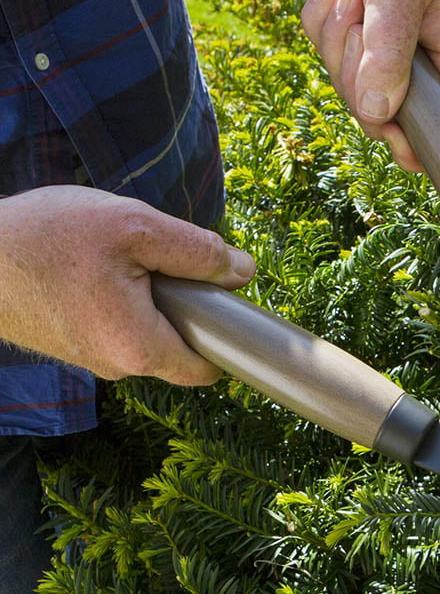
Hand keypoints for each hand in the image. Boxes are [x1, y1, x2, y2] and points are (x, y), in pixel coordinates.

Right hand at [0, 187, 255, 385]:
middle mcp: (116, 366)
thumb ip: (197, 252)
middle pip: (178, 346)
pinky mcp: (69, 343)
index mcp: (140, 348)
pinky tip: (94, 267)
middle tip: (159, 260)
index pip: (206, 368)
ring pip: (145, 332)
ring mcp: (89, 358)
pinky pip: (114, 325)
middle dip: (183, 306)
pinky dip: (118, 298)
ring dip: (148, 298)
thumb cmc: (43, 237)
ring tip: (118, 258)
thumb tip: (242, 271)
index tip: (222, 300)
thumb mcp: (133, 225)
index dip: (224, 337)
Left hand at [301, 0, 439, 172]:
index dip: (407, 144)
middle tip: (358, 12)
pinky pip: (326, 59)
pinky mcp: (362, 53)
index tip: (381, 116)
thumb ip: (390, 49)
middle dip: (352, 68)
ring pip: (347, 89)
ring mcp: (390, 71)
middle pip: (377, 118)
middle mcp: (424, 83)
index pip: (438, 141)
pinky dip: (319, 25)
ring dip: (334, 38)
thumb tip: (377, 112)